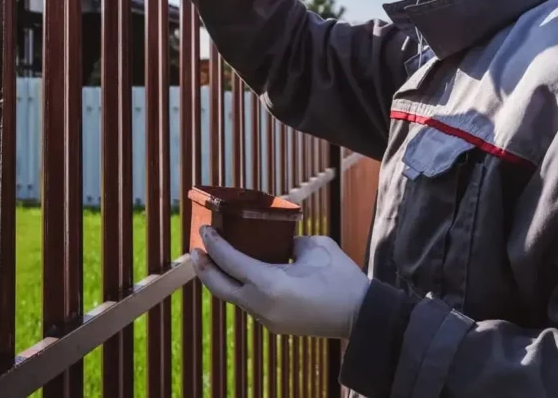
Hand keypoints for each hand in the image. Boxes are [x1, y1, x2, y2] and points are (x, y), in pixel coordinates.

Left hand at [191, 226, 369, 338]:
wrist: (360, 316)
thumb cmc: (340, 278)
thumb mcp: (314, 248)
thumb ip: (288, 243)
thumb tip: (279, 243)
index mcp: (269, 283)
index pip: (230, 261)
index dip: (214, 244)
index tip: (204, 230)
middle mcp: (261, 304)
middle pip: (220, 286)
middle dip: (204, 267)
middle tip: (197, 249)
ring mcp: (266, 319)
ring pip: (233, 297)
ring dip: (222, 278)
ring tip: (216, 260)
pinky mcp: (274, 325)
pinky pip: (249, 304)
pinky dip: (240, 287)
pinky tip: (242, 275)